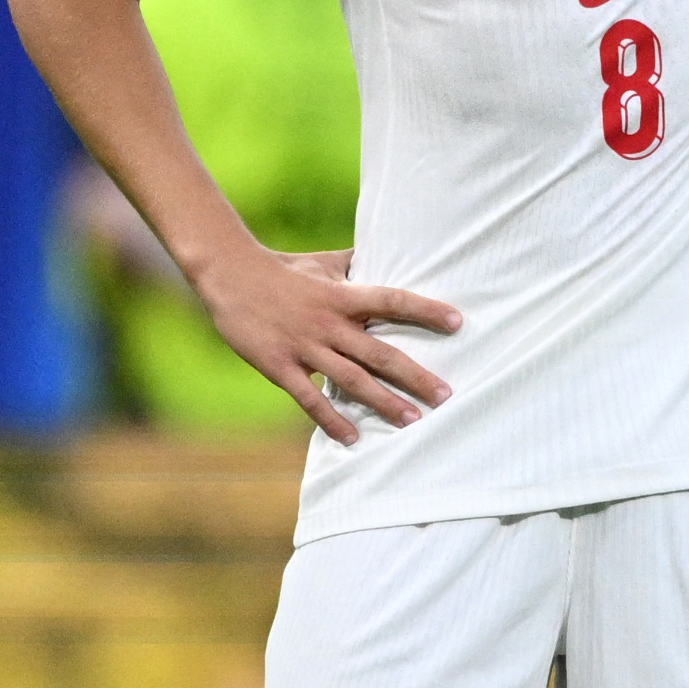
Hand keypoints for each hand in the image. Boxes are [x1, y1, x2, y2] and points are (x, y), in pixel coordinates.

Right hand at [194, 244, 460, 444]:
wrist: (230, 275)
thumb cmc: (284, 268)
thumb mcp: (325, 261)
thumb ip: (357, 263)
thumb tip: (388, 248)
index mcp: (343, 294)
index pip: (392, 300)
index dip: (426, 310)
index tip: (458, 322)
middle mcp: (329, 322)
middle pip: (380, 352)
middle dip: (415, 375)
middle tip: (445, 395)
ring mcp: (305, 347)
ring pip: (351, 380)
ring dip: (384, 402)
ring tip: (413, 420)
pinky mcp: (279, 367)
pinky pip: (310, 400)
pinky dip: (332, 420)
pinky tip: (353, 439)